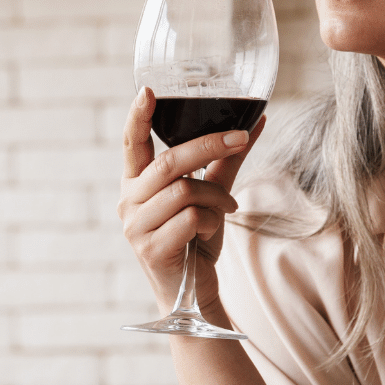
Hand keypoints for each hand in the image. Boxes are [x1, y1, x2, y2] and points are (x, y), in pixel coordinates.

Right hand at [118, 87, 265, 313]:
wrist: (193, 294)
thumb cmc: (196, 241)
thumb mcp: (212, 195)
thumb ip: (226, 161)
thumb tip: (255, 122)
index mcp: (137, 183)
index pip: (132, 143)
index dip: (137, 116)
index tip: (149, 90)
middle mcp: (129, 201)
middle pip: (168, 162)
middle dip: (208, 145)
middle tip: (241, 137)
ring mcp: (136, 226)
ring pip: (184, 191)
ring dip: (217, 198)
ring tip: (227, 209)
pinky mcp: (151, 248)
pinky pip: (190, 218)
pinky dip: (211, 221)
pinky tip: (210, 232)